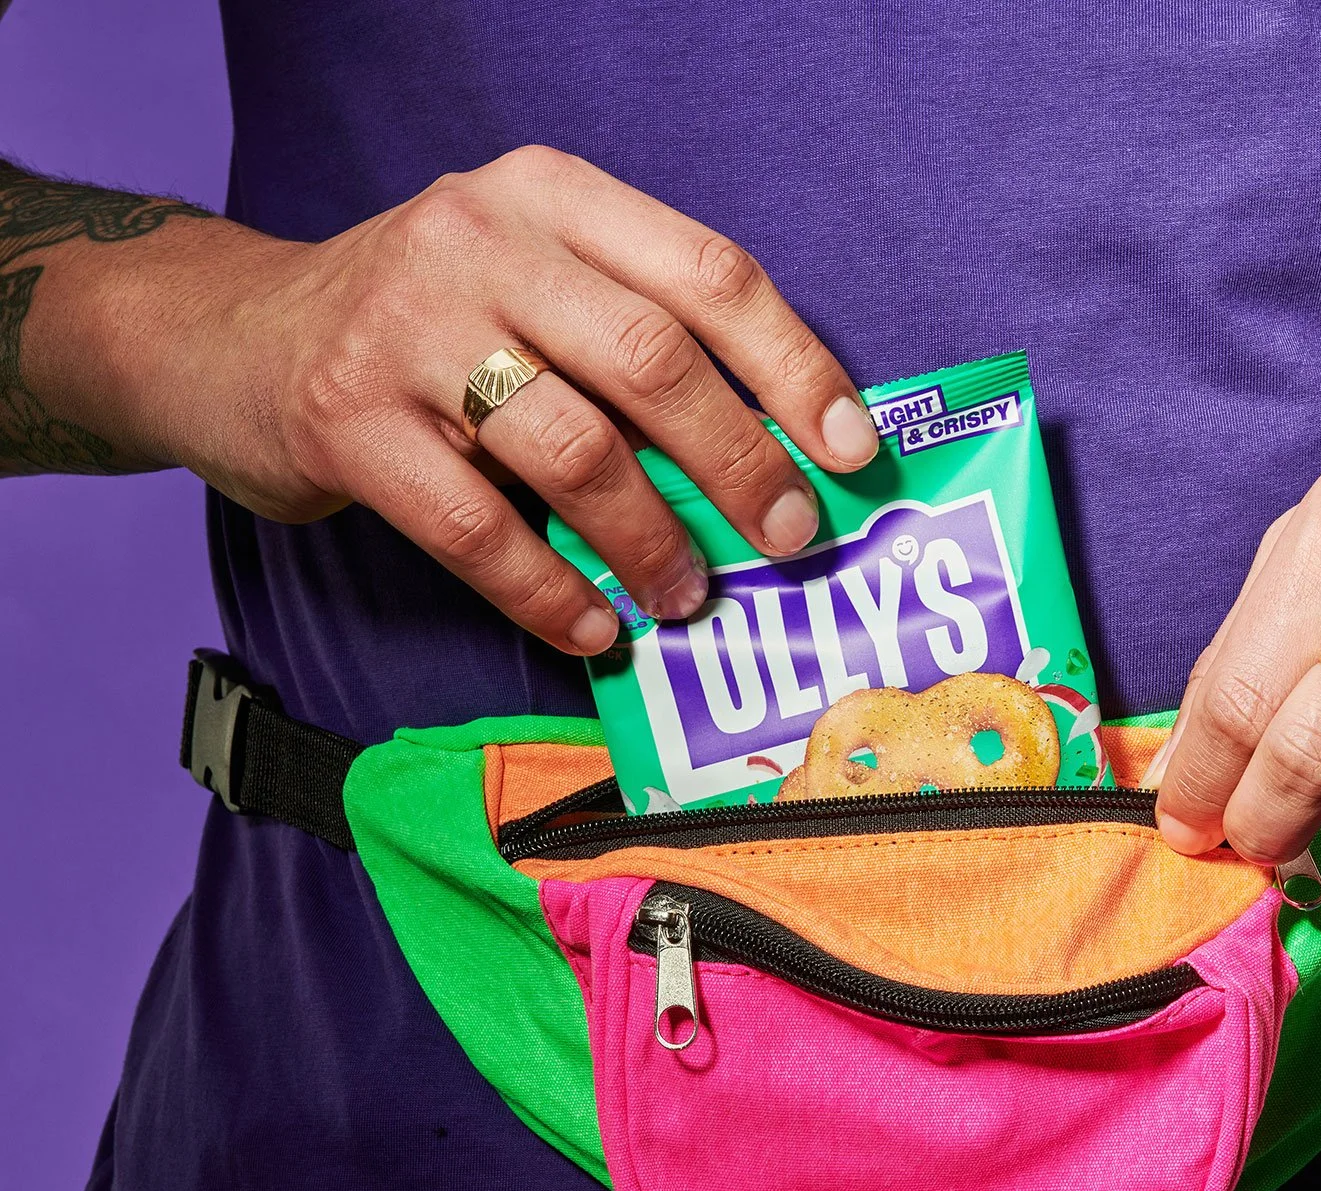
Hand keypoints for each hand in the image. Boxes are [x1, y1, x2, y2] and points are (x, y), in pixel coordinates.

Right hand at [106, 147, 880, 652]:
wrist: (231, 338)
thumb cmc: (427, 327)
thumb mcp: (529, 283)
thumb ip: (630, 339)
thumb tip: (775, 460)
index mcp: (554, 196)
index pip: (709, 273)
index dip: (795, 366)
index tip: (850, 449)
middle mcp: (481, 239)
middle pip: (654, 360)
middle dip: (741, 463)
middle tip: (789, 536)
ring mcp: (406, 327)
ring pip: (574, 448)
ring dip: (652, 539)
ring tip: (688, 595)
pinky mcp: (345, 420)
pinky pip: (478, 528)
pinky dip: (550, 591)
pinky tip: (595, 624)